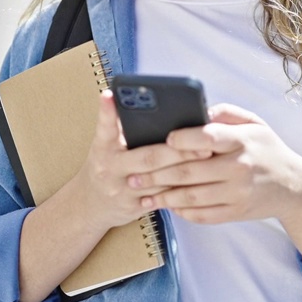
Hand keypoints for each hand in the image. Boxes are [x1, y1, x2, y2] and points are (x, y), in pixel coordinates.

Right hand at [70, 91, 211, 230]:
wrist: (91, 205)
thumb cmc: (107, 166)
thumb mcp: (106, 146)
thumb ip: (122, 128)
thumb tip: (151, 105)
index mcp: (103, 147)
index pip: (106, 127)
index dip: (107, 112)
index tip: (110, 94)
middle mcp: (110, 168)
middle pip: (148, 158)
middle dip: (179, 152)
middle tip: (204, 145)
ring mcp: (122, 190)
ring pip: (160, 181)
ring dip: (186, 172)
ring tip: (210, 162)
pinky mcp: (134, 207)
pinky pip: (162, 199)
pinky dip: (181, 190)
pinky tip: (201, 182)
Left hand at [132, 103, 301, 224]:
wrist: (293, 186)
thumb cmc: (266, 149)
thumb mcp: (254, 123)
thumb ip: (225, 113)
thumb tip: (196, 110)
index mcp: (242, 140)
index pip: (208, 137)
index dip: (183, 138)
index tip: (163, 138)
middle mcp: (240, 167)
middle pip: (191, 171)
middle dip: (158, 174)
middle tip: (133, 175)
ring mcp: (238, 193)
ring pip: (192, 196)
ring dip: (164, 196)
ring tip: (143, 193)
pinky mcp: (236, 213)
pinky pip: (202, 214)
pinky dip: (182, 211)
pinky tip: (167, 205)